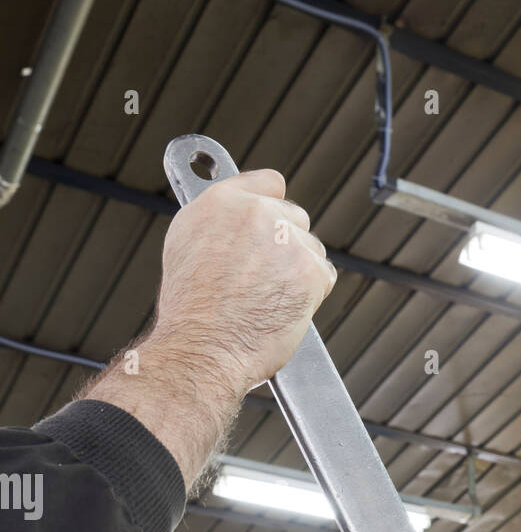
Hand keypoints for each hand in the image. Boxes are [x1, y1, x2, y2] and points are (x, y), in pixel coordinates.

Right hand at [152, 168, 335, 397]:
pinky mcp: (311, 271)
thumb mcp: (186, 246)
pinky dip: (312, 294)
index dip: (271, 207)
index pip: (269, 183)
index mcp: (223, 201)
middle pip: (294, 217)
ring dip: (299, 270)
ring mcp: (288, 240)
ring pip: (311, 248)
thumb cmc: (191, 311)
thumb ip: (217, 220)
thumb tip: (235, 216)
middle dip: (285, 244)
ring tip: (267, 298)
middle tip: (263, 277)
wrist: (205, 348)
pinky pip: (324, 276)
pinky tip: (284, 308)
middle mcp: (258, 213)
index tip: (270, 224)